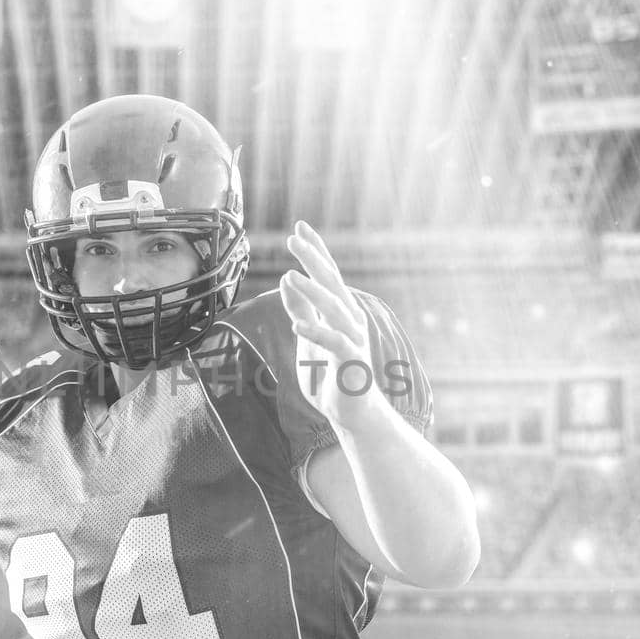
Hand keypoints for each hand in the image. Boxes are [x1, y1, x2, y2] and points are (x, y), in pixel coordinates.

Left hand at [278, 221, 376, 424]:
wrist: (351, 411)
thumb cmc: (329, 372)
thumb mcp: (308, 336)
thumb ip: (300, 309)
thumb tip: (286, 278)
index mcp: (340, 310)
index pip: (327, 273)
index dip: (315, 250)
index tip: (300, 226)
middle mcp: (350, 318)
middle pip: (332, 282)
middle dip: (313, 259)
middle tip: (292, 238)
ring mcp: (353, 339)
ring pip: (334, 309)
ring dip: (312, 291)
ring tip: (290, 276)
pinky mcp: (350, 362)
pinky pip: (334, 344)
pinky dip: (316, 333)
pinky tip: (298, 326)